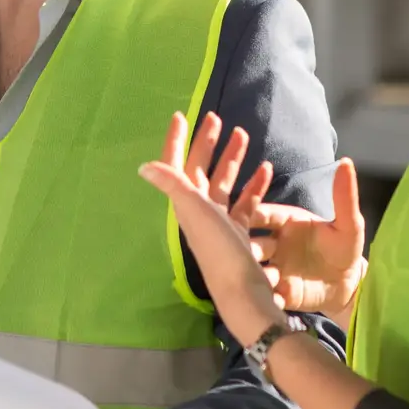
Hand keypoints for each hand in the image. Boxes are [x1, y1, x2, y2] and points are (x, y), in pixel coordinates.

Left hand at [137, 111, 288, 347]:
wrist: (243, 292)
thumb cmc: (218, 250)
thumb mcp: (194, 212)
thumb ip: (172, 186)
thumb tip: (143, 166)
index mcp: (186, 204)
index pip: (176, 165)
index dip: (176, 140)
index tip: (180, 115)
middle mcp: (199, 212)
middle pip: (200, 169)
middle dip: (206, 143)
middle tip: (215, 118)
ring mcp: (220, 223)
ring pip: (224, 182)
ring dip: (232, 159)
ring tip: (243, 134)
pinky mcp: (239, 234)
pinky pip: (246, 202)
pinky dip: (254, 184)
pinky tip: (265, 169)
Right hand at [243, 159, 366, 318]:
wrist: (350, 284)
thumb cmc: (345, 247)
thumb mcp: (349, 223)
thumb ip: (345, 196)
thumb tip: (346, 162)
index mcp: (285, 221)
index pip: (263, 213)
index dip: (253, 213)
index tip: (244, 214)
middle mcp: (273, 242)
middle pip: (252, 241)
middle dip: (244, 246)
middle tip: (244, 252)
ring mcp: (273, 267)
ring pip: (254, 268)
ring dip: (251, 273)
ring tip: (254, 279)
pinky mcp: (277, 292)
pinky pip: (264, 293)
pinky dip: (261, 297)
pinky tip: (262, 301)